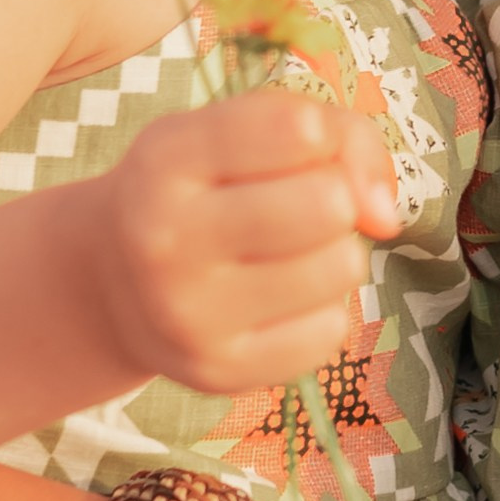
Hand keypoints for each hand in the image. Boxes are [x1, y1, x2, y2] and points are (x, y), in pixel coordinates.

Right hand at [84, 90, 402, 394]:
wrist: (113, 284)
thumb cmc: (204, 187)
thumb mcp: (246, 128)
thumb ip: (341, 137)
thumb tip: (386, 216)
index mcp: (166, 160)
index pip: (301, 130)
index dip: (321, 136)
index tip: (294, 148)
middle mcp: (166, 238)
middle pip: (331, 204)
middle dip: (335, 198)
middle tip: (294, 208)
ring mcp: (188, 314)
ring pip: (342, 266)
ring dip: (333, 254)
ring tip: (285, 253)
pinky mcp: (218, 372)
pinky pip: (331, 330)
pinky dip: (320, 311)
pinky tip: (275, 302)